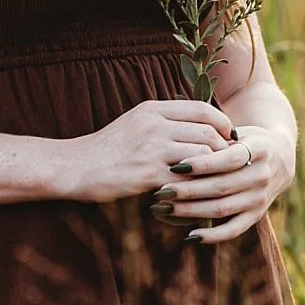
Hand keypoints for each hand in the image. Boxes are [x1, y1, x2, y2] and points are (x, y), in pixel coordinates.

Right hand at [58, 99, 234, 203]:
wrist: (76, 166)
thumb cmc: (108, 148)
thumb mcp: (135, 122)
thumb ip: (164, 121)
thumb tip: (200, 127)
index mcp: (152, 109)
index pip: (201, 108)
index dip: (222, 123)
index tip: (228, 138)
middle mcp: (154, 124)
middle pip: (207, 132)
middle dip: (223, 150)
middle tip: (228, 165)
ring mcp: (152, 149)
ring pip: (203, 155)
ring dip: (213, 171)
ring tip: (215, 181)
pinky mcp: (148, 174)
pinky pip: (187, 180)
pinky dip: (196, 188)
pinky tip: (197, 195)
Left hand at [149, 123, 293, 243]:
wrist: (279, 157)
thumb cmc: (246, 140)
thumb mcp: (237, 132)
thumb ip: (215, 137)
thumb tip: (178, 144)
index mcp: (259, 149)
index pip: (228, 159)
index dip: (202, 164)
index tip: (175, 166)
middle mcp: (262, 176)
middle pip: (222, 187)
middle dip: (189, 190)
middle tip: (162, 191)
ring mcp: (260, 198)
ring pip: (223, 208)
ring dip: (192, 211)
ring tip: (166, 208)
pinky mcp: (257, 215)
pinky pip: (234, 229)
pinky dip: (213, 235)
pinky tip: (190, 235)